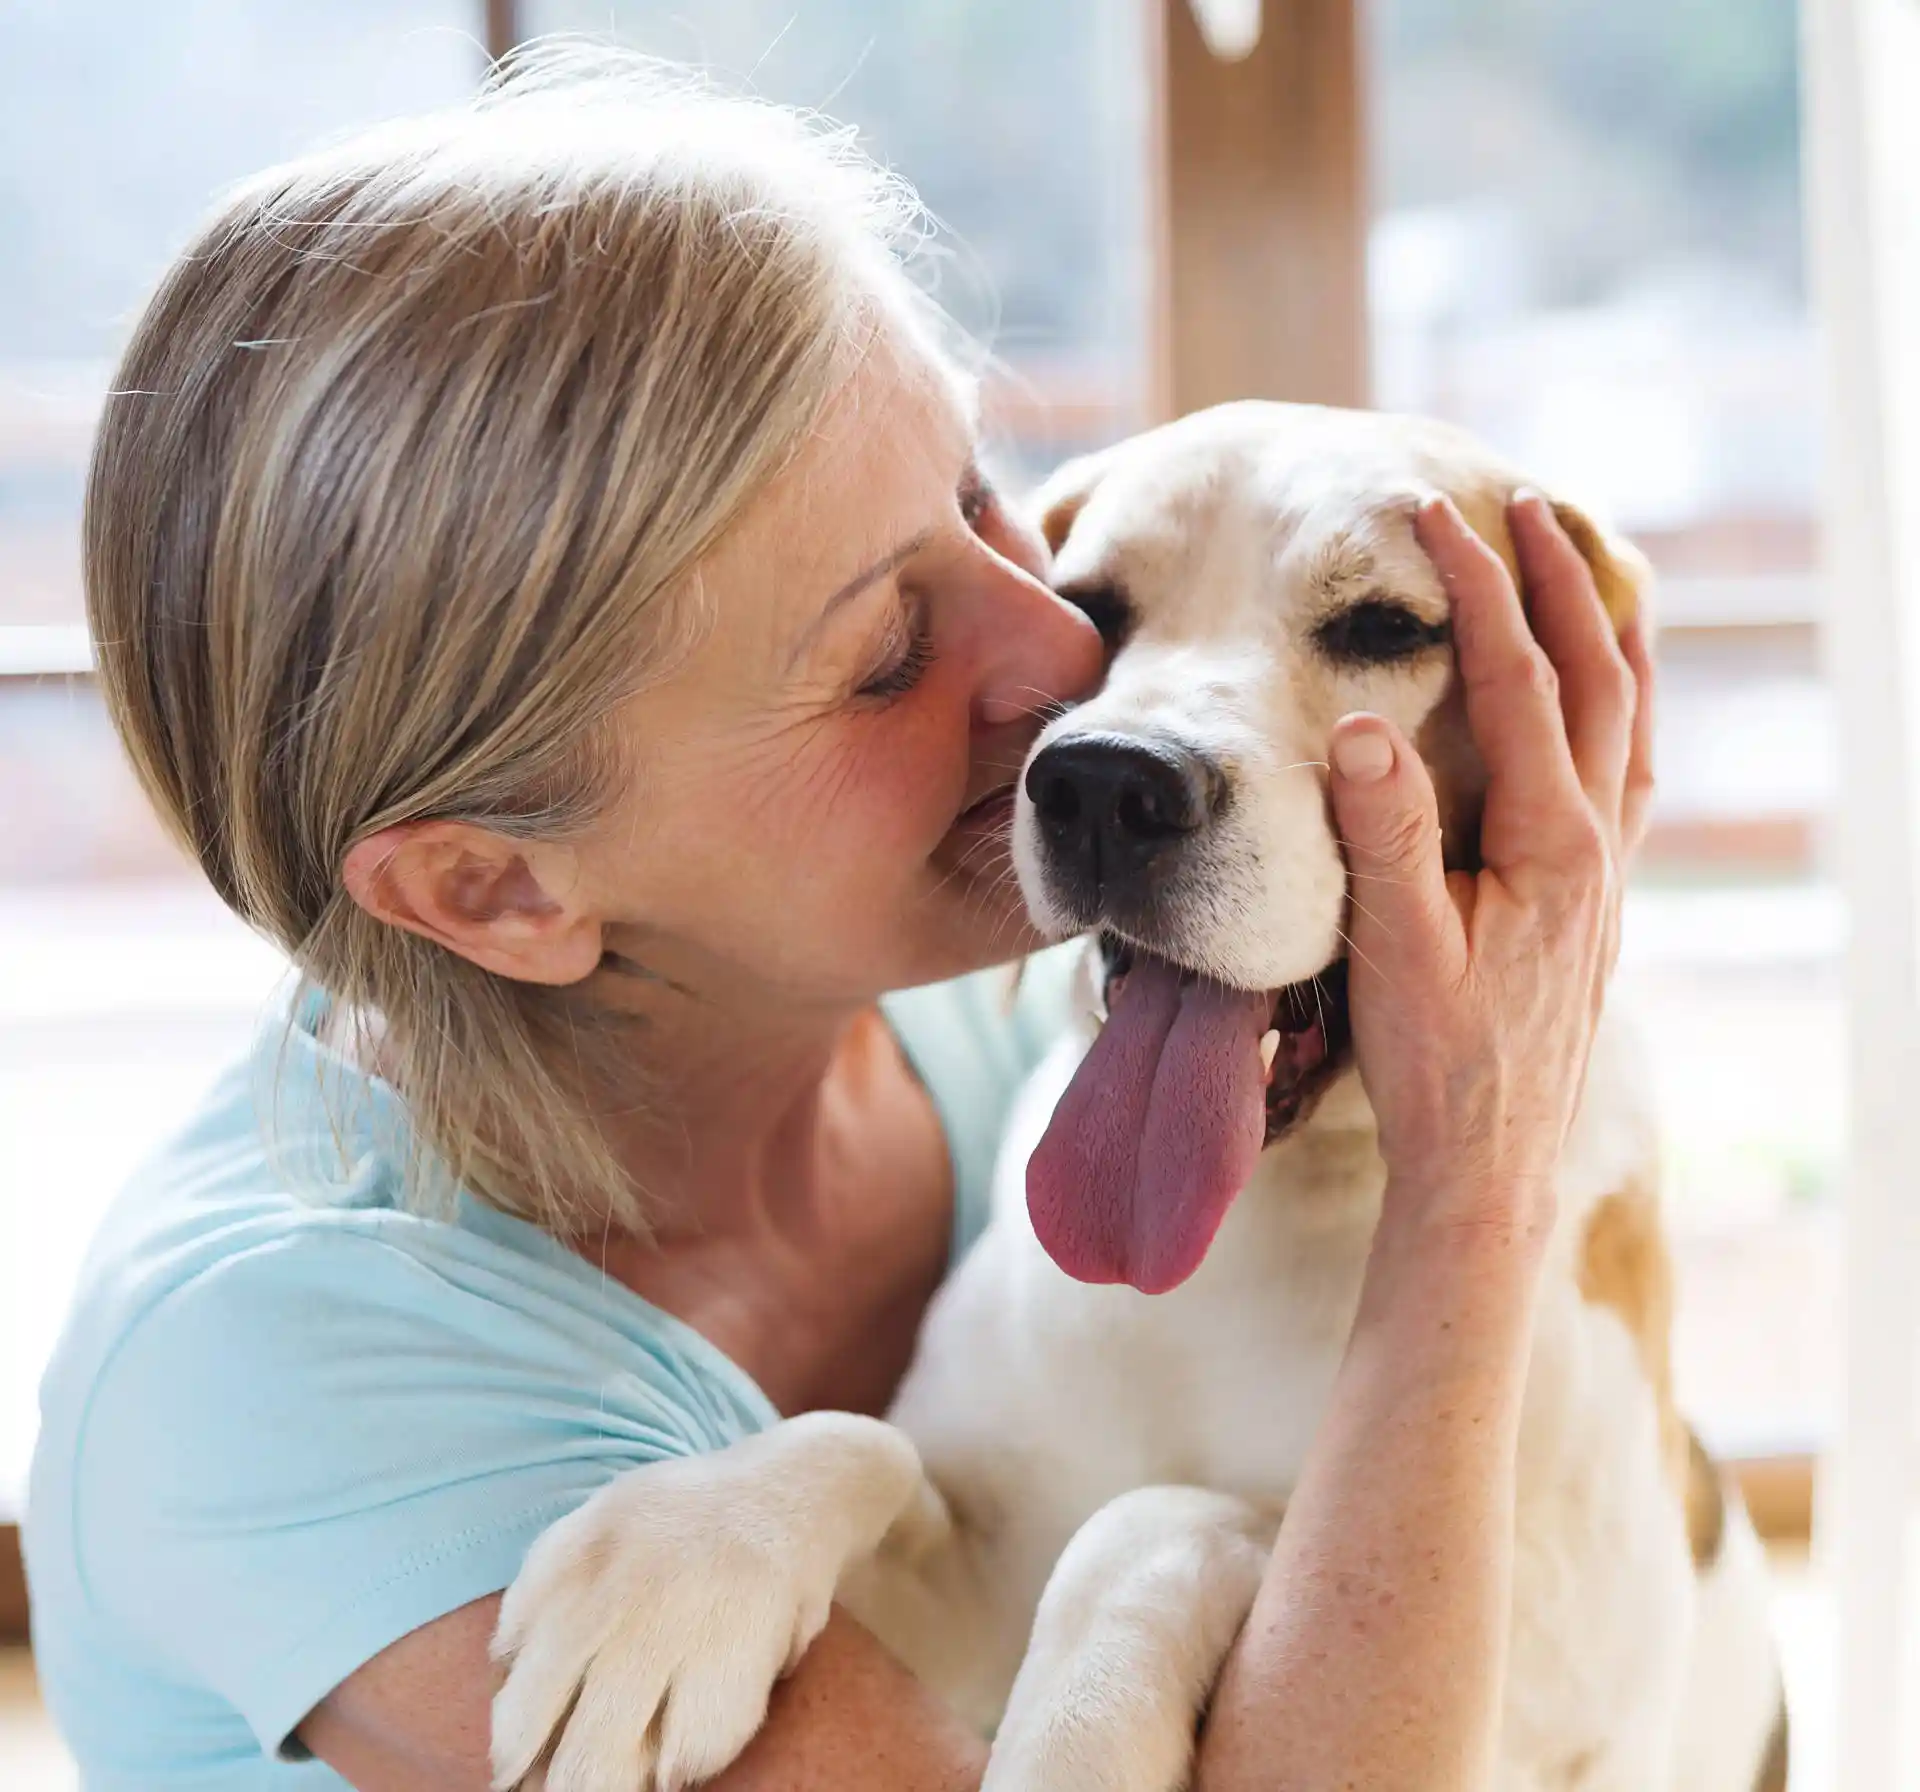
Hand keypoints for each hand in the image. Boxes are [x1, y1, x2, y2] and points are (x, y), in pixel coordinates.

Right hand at [1324, 492, 1654, 1256]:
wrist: (1488, 1164)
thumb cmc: (1436, 1065)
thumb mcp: (1394, 951)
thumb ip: (1383, 836)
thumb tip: (1360, 726)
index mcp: (1551, 846)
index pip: (1519, 682)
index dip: (1477, 591)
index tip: (1430, 518)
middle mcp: (1597, 847)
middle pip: (1597, 678)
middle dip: (1561, 580)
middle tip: (1524, 502)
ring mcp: (1606, 873)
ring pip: (1630, 719)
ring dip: (1607, 632)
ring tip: (1589, 564)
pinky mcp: (1594, 900)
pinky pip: (1628, 771)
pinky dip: (1620, 705)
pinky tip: (1605, 697)